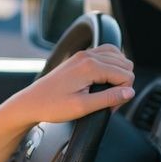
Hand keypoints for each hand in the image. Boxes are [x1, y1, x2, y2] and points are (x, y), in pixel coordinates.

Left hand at [6, 44, 134, 129]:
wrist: (31, 102)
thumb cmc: (52, 106)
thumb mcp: (83, 107)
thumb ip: (109, 98)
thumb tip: (129, 92)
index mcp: (90, 66)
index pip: (125, 75)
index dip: (123, 94)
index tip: (110, 107)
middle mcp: (88, 56)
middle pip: (124, 64)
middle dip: (122, 83)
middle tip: (108, 101)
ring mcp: (83, 55)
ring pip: (117, 56)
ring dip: (118, 73)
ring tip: (106, 92)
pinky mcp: (79, 58)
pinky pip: (105, 54)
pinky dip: (110, 66)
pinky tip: (103, 80)